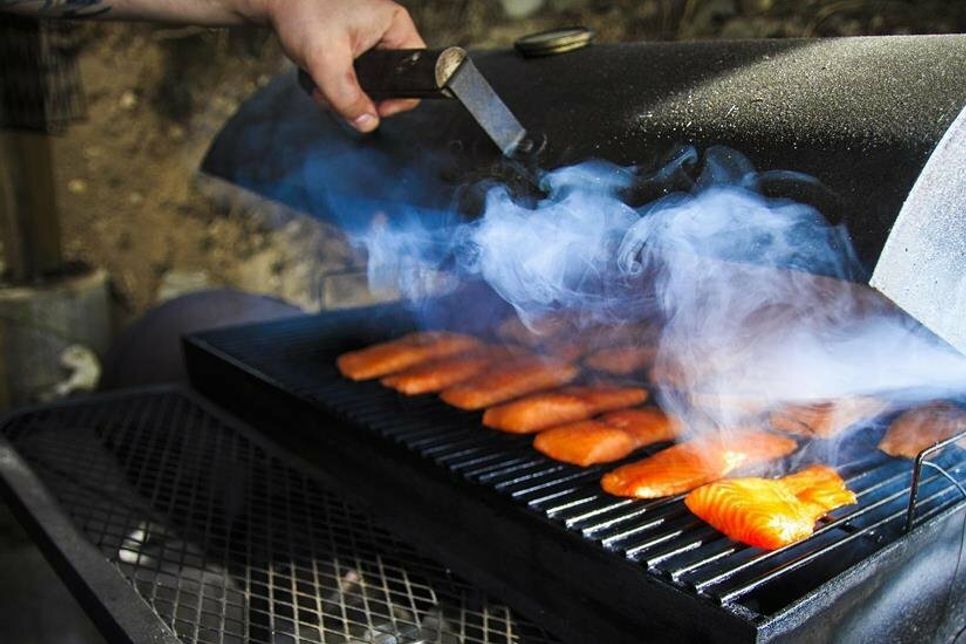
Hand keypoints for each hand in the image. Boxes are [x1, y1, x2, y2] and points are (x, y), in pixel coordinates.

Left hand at [256, 0, 424, 131]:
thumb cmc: (303, 12)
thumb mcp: (326, 59)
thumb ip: (347, 96)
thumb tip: (368, 124)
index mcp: (395, 26)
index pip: (416, 73)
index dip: (399, 98)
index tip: (375, 109)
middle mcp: (387, 34)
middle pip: (389, 85)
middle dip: (361, 99)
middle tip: (336, 96)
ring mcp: (370, 42)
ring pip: (369, 87)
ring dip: (343, 97)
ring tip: (320, 85)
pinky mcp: (353, 50)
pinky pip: (354, 81)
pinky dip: (335, 87)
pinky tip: (318, 79)